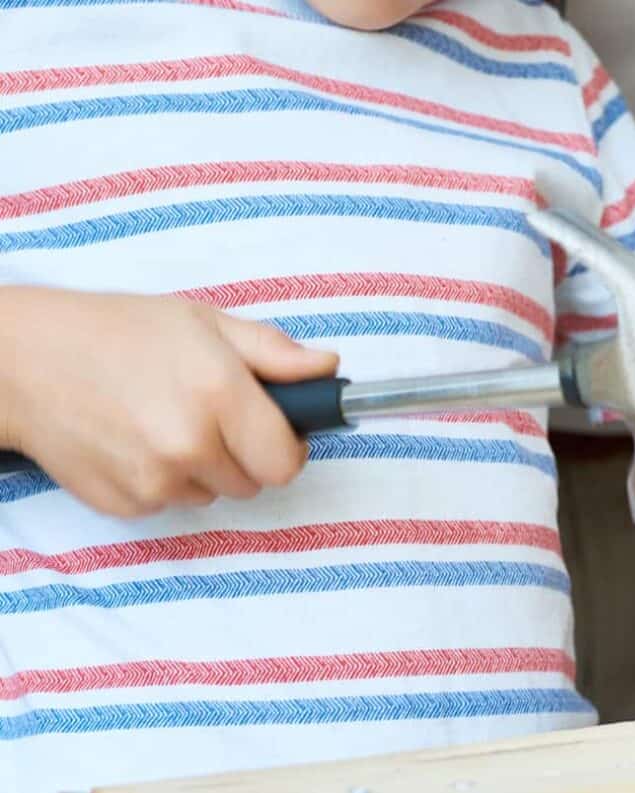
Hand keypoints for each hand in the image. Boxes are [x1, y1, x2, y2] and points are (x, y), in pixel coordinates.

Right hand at [0, 287, 338, 516]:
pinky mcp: (125, 504)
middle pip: (254, 483)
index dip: (289, 447)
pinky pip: (170, 504)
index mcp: (219, 396)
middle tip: (213, 414)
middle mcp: (189, 446)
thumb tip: (328, 369)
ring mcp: (154, 481)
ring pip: (213, 495)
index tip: (280, 431)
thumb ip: (274, 352)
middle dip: (245, 454)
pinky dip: (165, 481)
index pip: (286, 462)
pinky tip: (138, 441)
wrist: (26, 361)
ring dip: (205, 469)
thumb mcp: (205, 323)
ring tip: (167, 420)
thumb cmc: (119, 333)